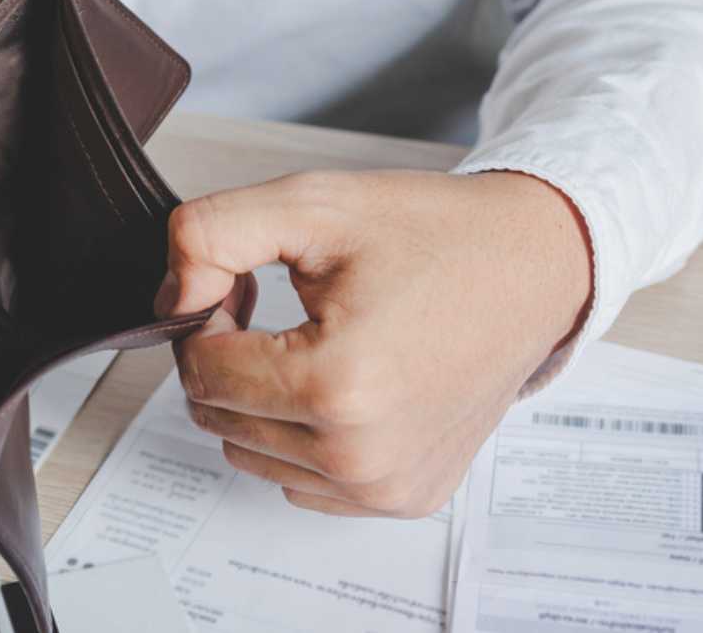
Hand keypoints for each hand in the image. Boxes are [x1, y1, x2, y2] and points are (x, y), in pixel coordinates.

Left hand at [156, 169, 590, 517]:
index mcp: (336, 386)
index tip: (246, 285)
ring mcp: (384, 487)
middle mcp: (360, 456)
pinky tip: (342, 380)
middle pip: (218, 416)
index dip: (206, 316)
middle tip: (278, 307)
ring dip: (258, 397)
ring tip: (312, 339)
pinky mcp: (403, 498)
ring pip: (249, 451)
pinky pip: (299, 479)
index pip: (200, 369)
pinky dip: (298, 433)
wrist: (533, 266)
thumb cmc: (430, 234)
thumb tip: (169, 303)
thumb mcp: (310, 204)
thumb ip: (210, 237)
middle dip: (228, 355)